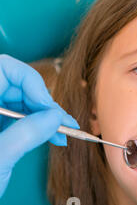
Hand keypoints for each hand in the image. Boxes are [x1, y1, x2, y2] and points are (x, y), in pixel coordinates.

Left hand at [0, 54, 79, 196]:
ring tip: (64, 131)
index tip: (47, 105)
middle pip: (16, 84)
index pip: (4, 68)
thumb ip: (27, 133)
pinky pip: (18, 116)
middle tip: (63, 121)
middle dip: (43, 101)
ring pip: (20, 100)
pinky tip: (53, 136)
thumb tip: (55, 115)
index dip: (30, 81)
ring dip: (45, 114)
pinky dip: (37, 124)